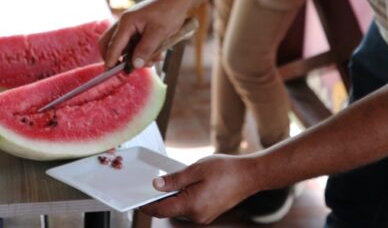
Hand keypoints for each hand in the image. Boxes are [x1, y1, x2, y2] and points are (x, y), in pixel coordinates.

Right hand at [98, 0, 187, 69]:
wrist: (178, 1)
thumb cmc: (169, 12)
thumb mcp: (159, 33)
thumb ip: (146, 49)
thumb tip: (134, 65)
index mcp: (127, 22)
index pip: (113, 45)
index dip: (111, 60)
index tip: (110, 73)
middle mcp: (125, 23)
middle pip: (110, 44)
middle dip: (116, 58)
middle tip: (125, 69)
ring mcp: (130, 26)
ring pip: (124, 46)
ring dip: (135, 56)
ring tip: (154, 59)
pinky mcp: (138, 29)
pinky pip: (134, 44)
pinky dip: (142, 51)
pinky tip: (157, 53)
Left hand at [139, 154, 257, 223]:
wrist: (249, 176)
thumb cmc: (226, 170)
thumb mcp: (196, 169)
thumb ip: (174, 179)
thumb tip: (156, 185)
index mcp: (191, 205)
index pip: (161, 210)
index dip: (147, 205)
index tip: (138, 199)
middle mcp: (197, 216)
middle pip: (170, 210)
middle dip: (161, 198)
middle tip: (158, 182)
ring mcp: (204, 217)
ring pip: (180, 209)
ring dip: (175, 197)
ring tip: (181, 180)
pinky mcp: (209, 214)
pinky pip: (190, 208)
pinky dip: (185, 198)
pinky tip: (190, 185)